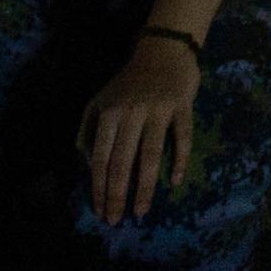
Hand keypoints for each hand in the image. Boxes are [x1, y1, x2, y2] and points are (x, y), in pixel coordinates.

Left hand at [79, 36, 203, 222]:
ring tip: (141, 211)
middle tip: (116, 219)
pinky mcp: (182, 106)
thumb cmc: (129, 82)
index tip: (100, 211)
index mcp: (109, 113)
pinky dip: (179, 160)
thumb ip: (89, 130)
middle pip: (122, 161)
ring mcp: (158, 109)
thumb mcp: (100, 101)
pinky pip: (182, 137)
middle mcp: (131, 113)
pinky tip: (175, 181)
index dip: (99, 187)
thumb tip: (88, 165)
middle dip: (117, 194)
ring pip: (151, 154)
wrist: (163, 50)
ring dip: (145, 187)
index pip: (101, 158)